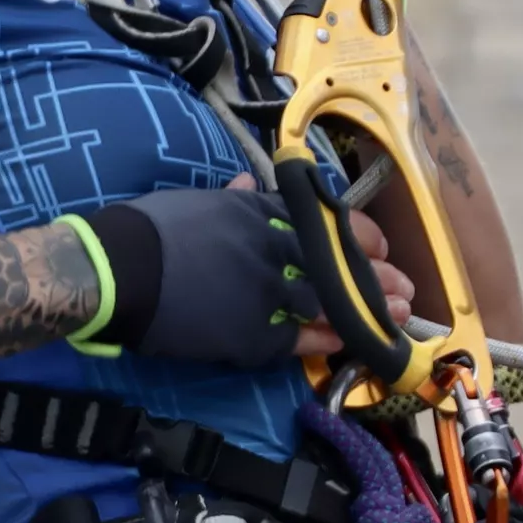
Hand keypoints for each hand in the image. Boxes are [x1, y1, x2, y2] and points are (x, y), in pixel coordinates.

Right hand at [61, 177, 415, 369]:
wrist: (119, 270)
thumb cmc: (150, 231)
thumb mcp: (196, 202)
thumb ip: (232, 196)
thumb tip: (250, 180)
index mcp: (259, 210)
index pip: (324, 220)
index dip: (357, 236)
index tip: (376, 244)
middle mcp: (273, 247)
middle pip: (338, 263)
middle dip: (375, 277)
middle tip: (403, 288)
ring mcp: (268, 292)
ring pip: (330, 302)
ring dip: (366, 311)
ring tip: (393, 317)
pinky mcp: (254, 333)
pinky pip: (302, 339)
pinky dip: (327, 340)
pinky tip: (346, 343)